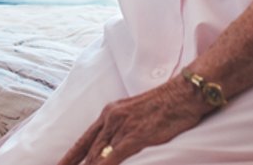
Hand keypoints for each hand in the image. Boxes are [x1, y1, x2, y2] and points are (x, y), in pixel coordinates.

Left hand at [57, 76, 204, 164]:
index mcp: (110, 113)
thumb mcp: (136, 114)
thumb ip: (122, 129)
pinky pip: (113, 157)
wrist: (184, 93)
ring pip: (97, 156)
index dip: (68, 158)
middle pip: (88, 152)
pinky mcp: (135, 135)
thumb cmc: (165, 105)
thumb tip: (114, 147)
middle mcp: (111, 118)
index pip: (83, 141)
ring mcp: (122, 126)